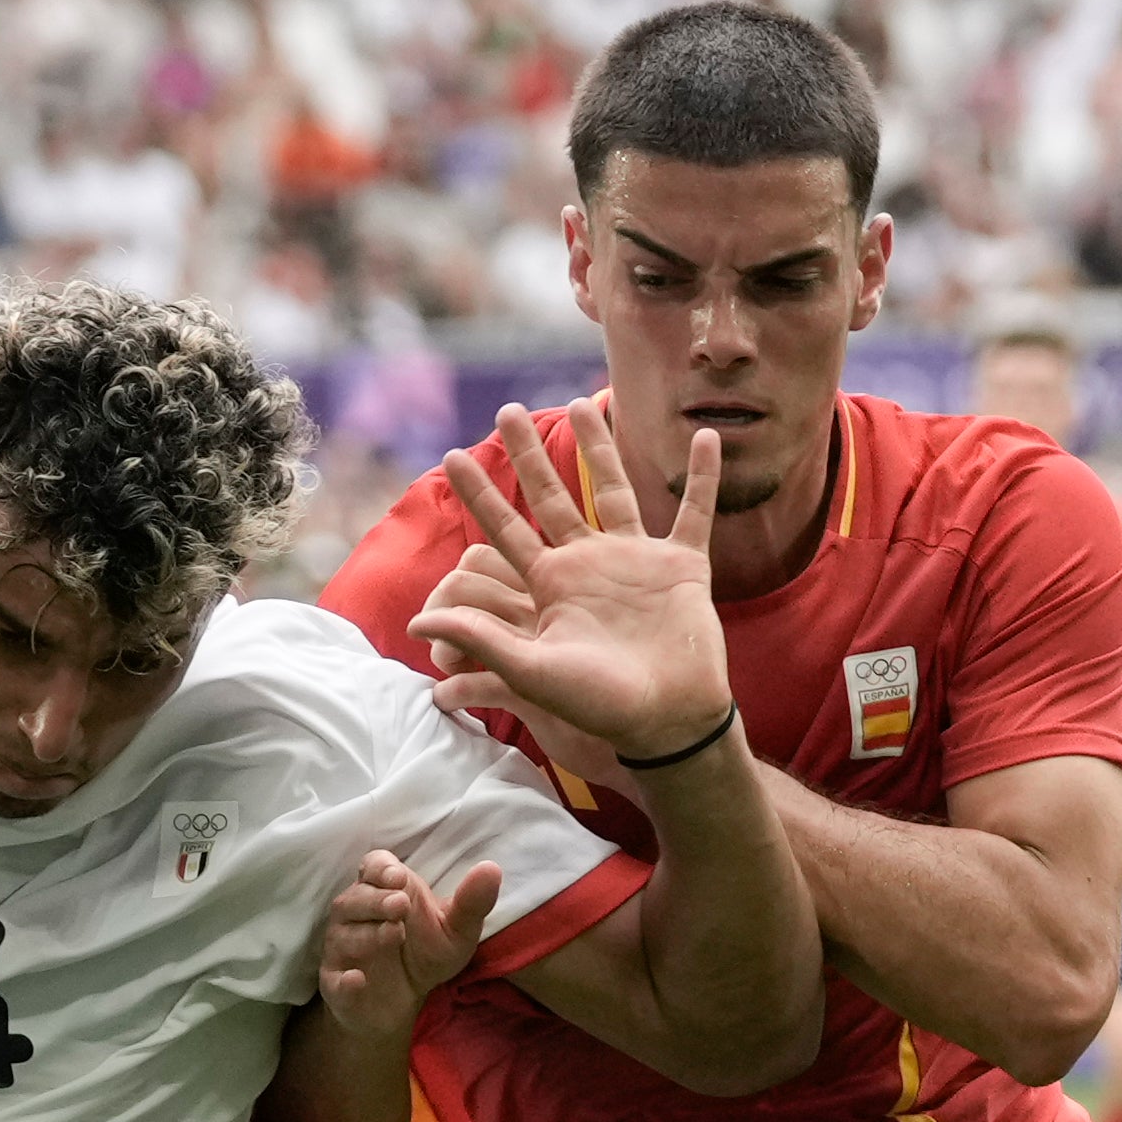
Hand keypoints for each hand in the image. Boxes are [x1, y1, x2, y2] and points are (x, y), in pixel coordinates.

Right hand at [315, 850, 498, 1038]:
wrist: (402, 1004)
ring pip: (343, 935)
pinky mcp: (337, 985)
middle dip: (375, 900)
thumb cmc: (425, 954)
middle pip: (353, 899)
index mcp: (382, 892)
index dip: (380, 868)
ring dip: (367, 933)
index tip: (399, 878)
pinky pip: (334, 981)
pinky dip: (344, 981)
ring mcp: (343, 950)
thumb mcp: (456, 930)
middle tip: (401, 905)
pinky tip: (357, 979)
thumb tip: (492, 868)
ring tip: (395, 934)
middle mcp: (356, 916)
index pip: (372, 866)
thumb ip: (471, 902)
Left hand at [408, 404, 735, 772]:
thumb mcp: (530, 670)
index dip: (480, 493)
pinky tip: (706, 439)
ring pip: (614, 489)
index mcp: (551, 585)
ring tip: (584, 401)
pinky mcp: (683, 567)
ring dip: (600, 447)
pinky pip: (695, 513)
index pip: (505, 528)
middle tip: (505, 411)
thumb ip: (479, 636)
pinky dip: (703, 480)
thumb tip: (414, 620)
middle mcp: (589, 564)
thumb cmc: (599, 704)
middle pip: (552, 495)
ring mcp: (637, 561)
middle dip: (528, 453)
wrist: (666, 720)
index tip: (453, 455)